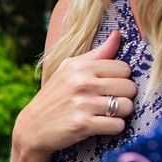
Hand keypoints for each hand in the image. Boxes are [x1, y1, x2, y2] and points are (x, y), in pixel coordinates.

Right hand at [13, 31, 134, 157]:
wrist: (33, 126)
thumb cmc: (56, 95)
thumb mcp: (69, 69)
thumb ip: (97, 53)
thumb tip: (118, 34)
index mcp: (79, 66)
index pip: (123, 68)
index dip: (120, 78)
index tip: (108, 85)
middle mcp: (81, 82)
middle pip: (129, 87)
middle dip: (123, 96)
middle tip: (108, 101)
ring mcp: (82, 104)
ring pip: (126, 106)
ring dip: (120, 113)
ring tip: (105, 113)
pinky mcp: (83, 124)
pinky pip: (118, 125)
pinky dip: (113, 128)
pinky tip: (101, 125)